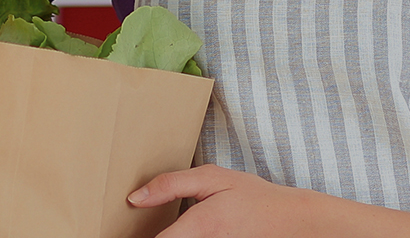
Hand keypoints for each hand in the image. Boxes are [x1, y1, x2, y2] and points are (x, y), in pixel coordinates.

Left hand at [129, 164, 328, 237]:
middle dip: (153, 234)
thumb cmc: (252, 197)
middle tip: (136, 227)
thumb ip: (171, 185)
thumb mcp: (213, 178)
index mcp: (202, 225)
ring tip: (164, 228)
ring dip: (169, 237)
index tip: (119, 229)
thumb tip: (134, 198)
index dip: (134, 236)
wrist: (290, 222)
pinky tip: (180, 232)